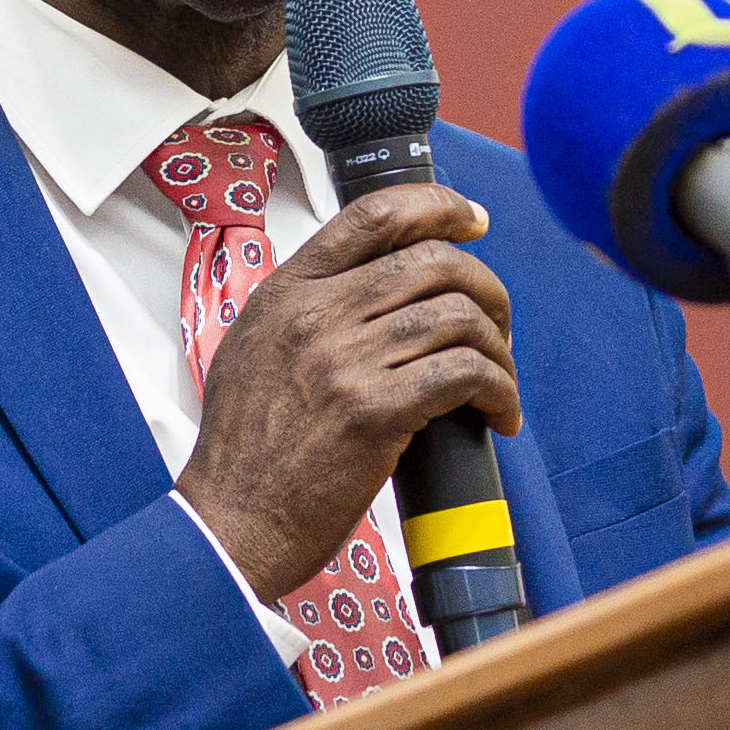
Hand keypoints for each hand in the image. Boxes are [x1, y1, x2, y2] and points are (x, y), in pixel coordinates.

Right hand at [174, 183, 521, 600]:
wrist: (229, 523)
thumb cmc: (246, 451)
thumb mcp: (252, 351)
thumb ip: (305, 311)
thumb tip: (371, 289)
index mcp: (287, 292)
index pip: (372, 215)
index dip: (437, 206)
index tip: (473, 219)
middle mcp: (317, 315)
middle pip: (433, 260)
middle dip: (485, 287)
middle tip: (498, 326)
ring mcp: (346, 361)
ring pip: (458, 316)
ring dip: (498, 348)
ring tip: (499, 381)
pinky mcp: (376, 412)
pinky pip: (466, 375)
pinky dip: (499, 391)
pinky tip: (500, 415)